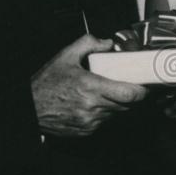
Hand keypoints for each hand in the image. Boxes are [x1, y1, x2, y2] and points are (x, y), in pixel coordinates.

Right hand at [31, 34, 147, 136]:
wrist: (29, 108)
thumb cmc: (46, 83)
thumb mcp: (65, 56)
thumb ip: (88, 44)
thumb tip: (108, 43)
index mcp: (91, 87)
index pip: (129, 94)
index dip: (142, 91)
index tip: (146, 84)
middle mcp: (92, 107)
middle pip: (127, 104)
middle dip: (131, 95)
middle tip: (130, 85)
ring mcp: (90, 121)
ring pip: (117, 113)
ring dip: (118, 104)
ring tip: (108, 92)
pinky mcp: (86, 131)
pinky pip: (105, 122)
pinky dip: (105, 113)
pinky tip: (95, 103)